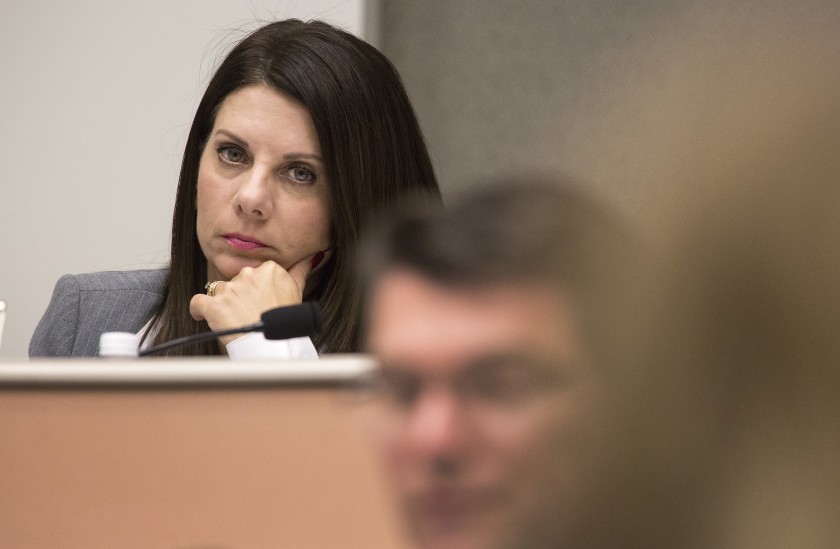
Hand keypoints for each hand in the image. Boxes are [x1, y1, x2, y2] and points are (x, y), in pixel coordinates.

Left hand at [189, 252, 321, 345]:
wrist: (273, 345)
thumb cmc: (286, 322)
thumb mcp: (297, 292)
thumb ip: (300, 271)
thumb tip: (309, 258)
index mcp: (269, 269)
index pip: (256, 273)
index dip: (256, 288)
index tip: (259, 300)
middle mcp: (248, 274)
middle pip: (238, 280)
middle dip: (240, 295)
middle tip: (249, 313)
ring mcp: (230, 289)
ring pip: (219, 290)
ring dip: (224, 303)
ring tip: (233, 320)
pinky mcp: (214, 305)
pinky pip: (198, 302)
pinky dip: (199, 310)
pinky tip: (203, 315)